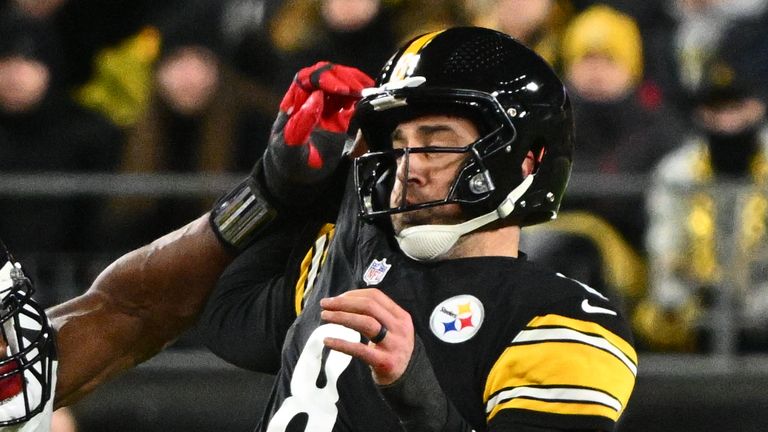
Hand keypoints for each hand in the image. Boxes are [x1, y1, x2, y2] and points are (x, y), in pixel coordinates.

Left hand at [262, 62, 373, 207]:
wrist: (299, 179)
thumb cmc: (289, 163)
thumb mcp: (290, 148)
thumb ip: (300, 124)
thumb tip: (317, 97)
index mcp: (295, 103)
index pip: (308, 79)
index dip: (324, 78)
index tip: (340, 89)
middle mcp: (311, 100)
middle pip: (327, 75)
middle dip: (343, 77)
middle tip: (358, 89)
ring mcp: (327, 108)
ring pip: (341, 84)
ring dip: (354, 83)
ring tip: (367, 90)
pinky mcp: (341, 119)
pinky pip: (352, 101)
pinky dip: (362, 96)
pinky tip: (370, 98)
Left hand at [319, 288, 413, 384]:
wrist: (406, 377)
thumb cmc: (391, 348)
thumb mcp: (392, 328)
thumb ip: (376, 314)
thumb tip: (343, 300)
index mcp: (401, 316)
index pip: (376, 296)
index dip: (353, 294)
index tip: (335, 298)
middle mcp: (400, 328)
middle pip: (369, 307)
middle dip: (344, 303)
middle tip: (325, 304)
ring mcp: (393, 345)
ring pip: (366, 323)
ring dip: (342, 317)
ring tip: (325, 316)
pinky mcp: (385, 362)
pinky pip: (360, 350)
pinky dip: (341, 343)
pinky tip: (327, 340)